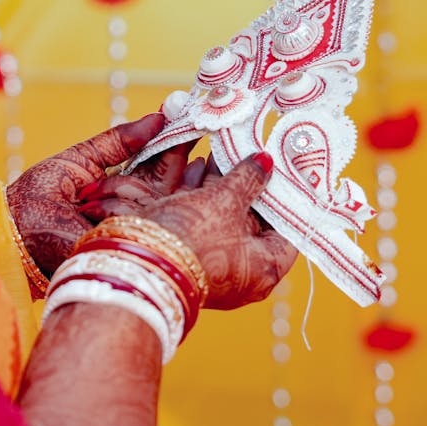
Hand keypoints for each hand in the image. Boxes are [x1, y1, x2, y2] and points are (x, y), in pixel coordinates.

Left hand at [6, 113, 180, 276]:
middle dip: (175, 158)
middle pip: (170, 184)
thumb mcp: (82, 159)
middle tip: (188, 131)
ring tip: (86, 196)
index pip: (161, 168)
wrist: (15, 227)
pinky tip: (89, 204)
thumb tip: (157, 117)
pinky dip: (112, 203)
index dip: (174, 145)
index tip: (187, 118)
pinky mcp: (124, 246)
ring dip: (120, 189)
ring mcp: (133, 231)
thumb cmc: (40, 194)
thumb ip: (119, 141)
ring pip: (154, 199)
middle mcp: (136, 213)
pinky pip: (136, 216)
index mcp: (126, 192)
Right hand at [86, 154, 297, 309]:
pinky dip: (203, 196)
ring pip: (226, 218)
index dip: (287, 199)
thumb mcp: (225, 201)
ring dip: (224, 186)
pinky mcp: (189, 253)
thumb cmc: (191, 239)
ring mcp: (214, 264)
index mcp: (264, 269)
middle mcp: (242, 274)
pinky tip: (199, 166)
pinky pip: (203, 222)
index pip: (289, 232)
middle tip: (253, 156)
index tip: (285, 173)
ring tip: (225, 152)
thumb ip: (248, 179)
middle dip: (250, 186)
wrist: (138, 260)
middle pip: (255, 222)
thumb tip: (265, 162)